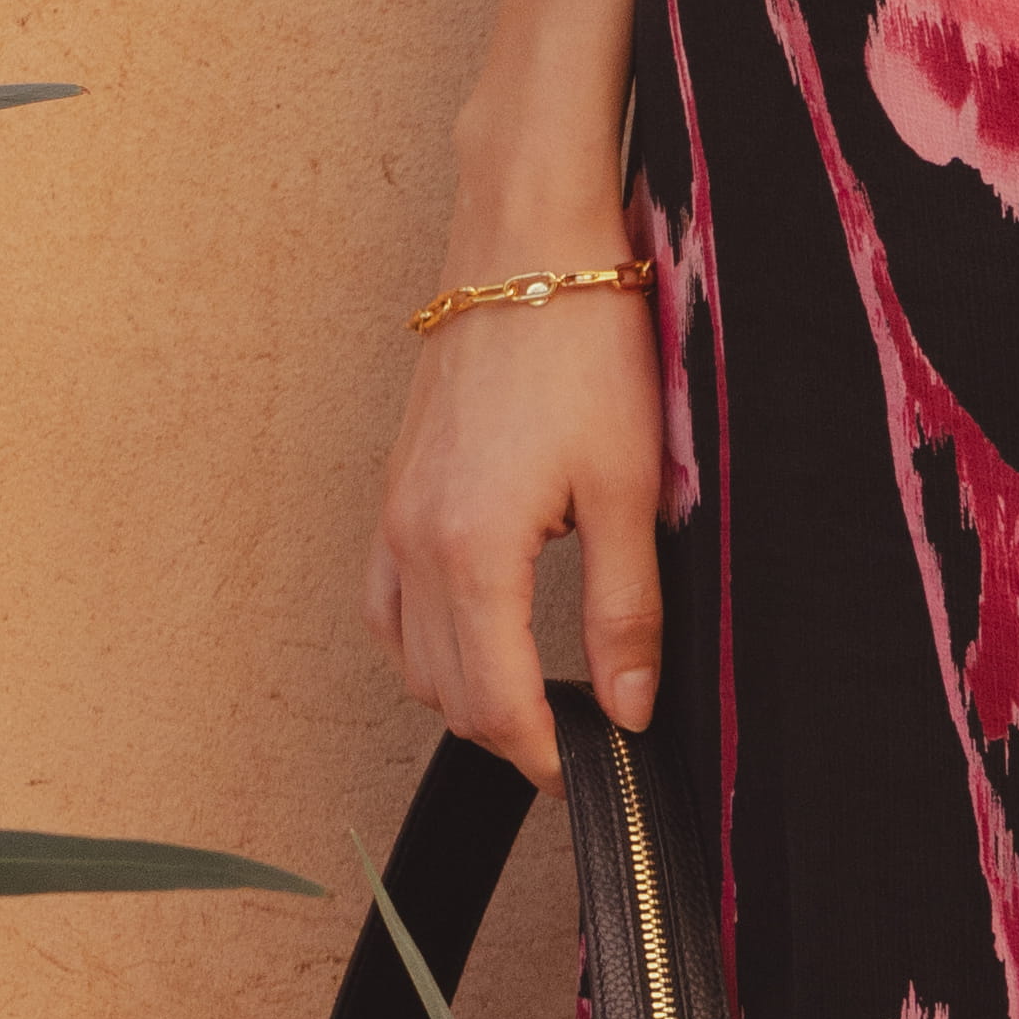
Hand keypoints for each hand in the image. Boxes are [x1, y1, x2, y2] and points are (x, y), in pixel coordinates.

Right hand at [370, 257, 665, 769]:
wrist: (526, 243)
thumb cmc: (582, 345)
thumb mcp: (632, 488)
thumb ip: (626, 610)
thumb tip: (634, 705)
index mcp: (471, 552)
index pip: (494, 703)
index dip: (543, 756)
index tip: (588, 775)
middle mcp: (413, 542)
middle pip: (445, 691)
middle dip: (509, 731)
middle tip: (581, 738)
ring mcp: (393, 516)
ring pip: (408, 653)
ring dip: (463, 690)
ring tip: (538, 695)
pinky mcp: (395, 489)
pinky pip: (385, 600)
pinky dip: (423, 639)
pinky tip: (473, 631)